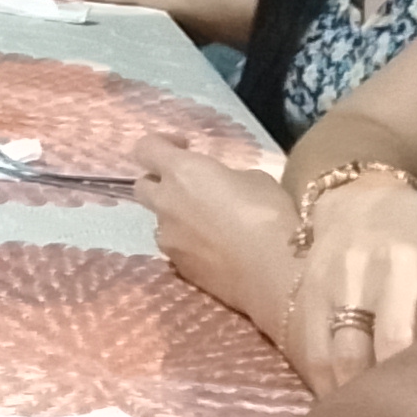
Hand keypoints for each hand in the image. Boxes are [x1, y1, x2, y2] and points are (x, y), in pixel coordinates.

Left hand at [131, 137, 295, 327]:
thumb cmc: (268, 214)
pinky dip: (190, 244)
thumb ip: (227, 178)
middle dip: (160, 182)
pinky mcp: (180, 269)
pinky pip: (177, 248)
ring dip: (177, 217)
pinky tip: (218, 250)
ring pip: (160, 221)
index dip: (161, 143)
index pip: (145, 148)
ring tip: (210, 224)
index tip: (185, 147)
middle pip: (142, 186)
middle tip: (190, 186)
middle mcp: (165, 204)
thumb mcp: (255, 179)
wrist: (274, 273)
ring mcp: (169, 240)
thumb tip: (223, 187)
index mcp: (181, 172)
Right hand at [285, 176, 416, 393]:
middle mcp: (394, 271)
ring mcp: (348, 281)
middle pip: (397, 340)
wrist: (363, 205)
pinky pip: (316, 355)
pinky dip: (329, 390)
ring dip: (362, 395)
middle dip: (405, 385)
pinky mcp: (312, 293)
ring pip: (350, 353)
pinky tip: (344, 409)